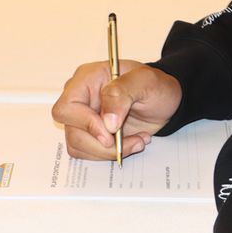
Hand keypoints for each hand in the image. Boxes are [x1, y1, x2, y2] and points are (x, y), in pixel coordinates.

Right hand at [51, 60, 181, 160]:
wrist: (164, 101)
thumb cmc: (155, 86)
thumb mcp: (146, 81)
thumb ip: (122, 94)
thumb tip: (107, 122)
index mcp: (87, 78)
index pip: (67, 107)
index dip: (85, 124)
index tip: (110, 133)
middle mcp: (81, 98)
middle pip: (72, 131)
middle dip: (101, 144)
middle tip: (129, 141)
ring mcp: (84, 117)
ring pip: (79, 146)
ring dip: (108, 151)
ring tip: (136, 140)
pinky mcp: (92, 134)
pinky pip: (89, 152)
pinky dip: (110, 153)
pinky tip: (132, 142)